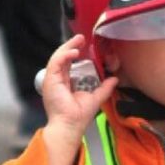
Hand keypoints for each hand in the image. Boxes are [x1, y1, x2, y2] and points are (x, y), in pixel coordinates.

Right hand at [39, 37, 117, 164]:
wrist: (70, 126)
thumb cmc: (79, 116)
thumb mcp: (95, 98)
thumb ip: (104, 88)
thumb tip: (114, 79)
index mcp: (65, 83)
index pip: (68, 64)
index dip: (75, 53)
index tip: (84, 46)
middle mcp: (57, 80)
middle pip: (62, 58)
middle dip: (71, 46)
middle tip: (81, 38)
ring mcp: (52, 80)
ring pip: (57, 57)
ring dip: (68, 47)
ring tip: (78, 40)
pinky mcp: (50, 80)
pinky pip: (56, 63)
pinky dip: (64, 55)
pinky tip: (74, 52)